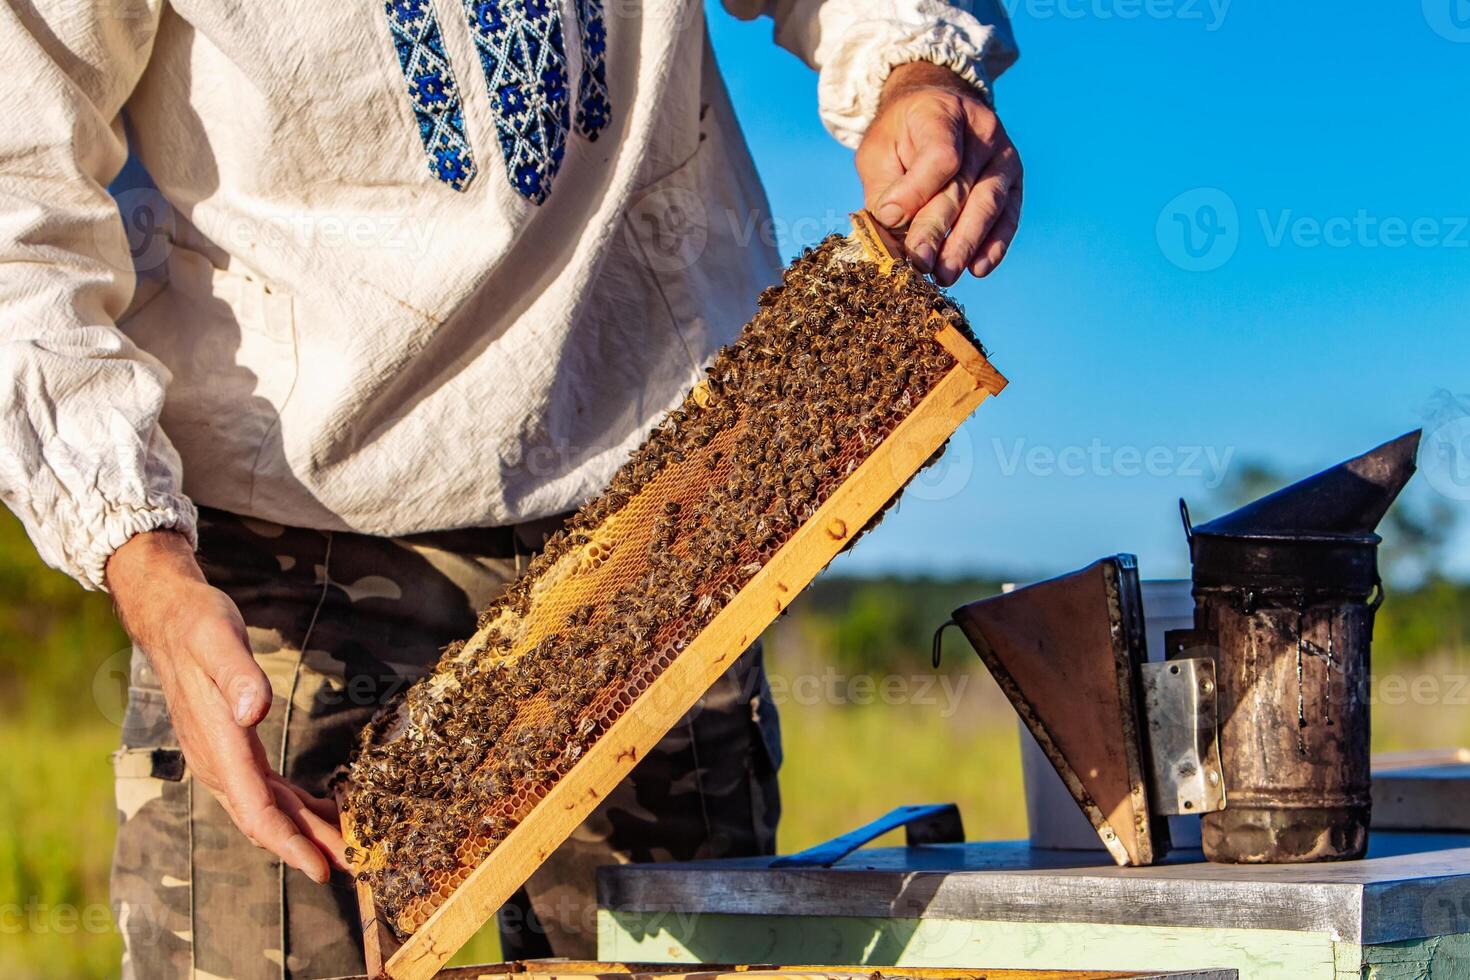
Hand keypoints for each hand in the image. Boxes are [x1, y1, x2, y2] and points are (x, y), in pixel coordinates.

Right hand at [106, 530, 347, 882]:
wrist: (170, 616)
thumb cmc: (199, 624)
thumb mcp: (219, 640)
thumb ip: (238, 676)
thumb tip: (255, 710)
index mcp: (218, 746)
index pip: (256, 811)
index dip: (289, 843)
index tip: (321, 870)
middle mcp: (218, 762)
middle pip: (267, 820)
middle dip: (309, 848)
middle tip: (355, 869)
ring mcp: (223, 758)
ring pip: (269, 808)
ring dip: (307, 832)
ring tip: (349, 850)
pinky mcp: (233, 747)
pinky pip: (267, 790)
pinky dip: (297, 806)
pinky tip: (323, 812)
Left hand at [856, 61, 1022, 285]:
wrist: (938, 111)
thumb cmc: (902, 137)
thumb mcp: (879, 150)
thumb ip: (885, 187)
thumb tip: (892, 226)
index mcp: (941, 113)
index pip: (940, 156)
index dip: (916, 191)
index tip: (891, 219)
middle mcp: (982, 132)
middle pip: (960, 188)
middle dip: (937, 230)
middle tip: (919, 263)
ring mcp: (1004, 156)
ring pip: (987, 205)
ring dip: (965, 244)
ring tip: (944, 274)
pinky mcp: (1014, 182)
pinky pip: (1008, 216)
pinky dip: (994, 245)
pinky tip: (978, 268)